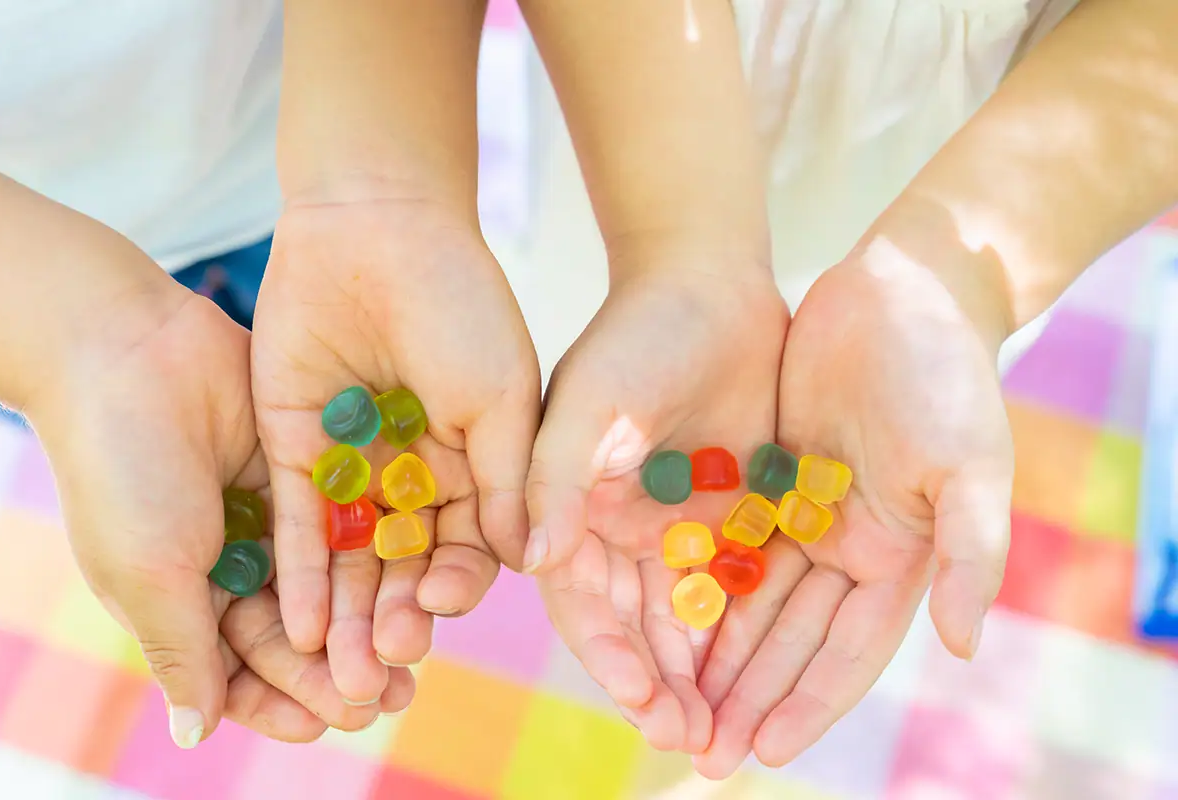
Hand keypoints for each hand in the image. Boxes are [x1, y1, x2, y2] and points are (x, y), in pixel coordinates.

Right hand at [30, 287, 377, 746]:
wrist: (131, 355)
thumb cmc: (122, 473)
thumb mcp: (149, 573)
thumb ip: (182, 652)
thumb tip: (195, 737)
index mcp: (185, 601)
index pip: (243, 671)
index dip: (286, 699)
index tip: (332, 720)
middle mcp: (234, 566)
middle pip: (298, 634)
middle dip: (340, 666)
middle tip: (392, 695)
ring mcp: (272, 519)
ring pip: (331, 583)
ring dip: (368, 618)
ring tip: (415, 651)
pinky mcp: (305, 472)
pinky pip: (345, 523)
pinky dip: (373, 554)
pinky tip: (415, 581)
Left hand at [251, 198, 539, 702]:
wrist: (376, 225)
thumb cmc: (460, 305)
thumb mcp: (502, 398)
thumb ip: (508, 481)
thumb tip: (528, 562)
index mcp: (478, 463)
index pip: (471, 546)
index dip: (457, 584)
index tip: (438, 607)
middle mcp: (418, 474)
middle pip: (407, 565)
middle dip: (396, 617)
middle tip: (381, 666)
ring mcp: (359, 465)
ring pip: (354, 558)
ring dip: (347, 613)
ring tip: (336, 668)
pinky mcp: (299, 449)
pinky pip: (302, 523)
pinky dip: (300, 572)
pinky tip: (297, 622)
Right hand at [525, 243, 787, 752]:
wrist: (712, 286)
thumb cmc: (639, 335)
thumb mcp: (593, 399)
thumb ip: (558, 475)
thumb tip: (538, 560)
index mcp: (574, 512)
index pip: (583, 603)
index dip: (609, 653)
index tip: (645, 696)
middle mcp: (620, 533)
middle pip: (636, 629)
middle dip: (661, 688)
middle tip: (694, 739)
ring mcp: (677, 530)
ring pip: (687, 623)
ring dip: (704, 680)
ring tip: (729, 736)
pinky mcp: (732, 519)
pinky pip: (739, 590)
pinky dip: (749, 637)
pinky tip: (772, 678)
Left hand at [693, 250, 1013, 775]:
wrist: (902, 289)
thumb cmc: (944, 372)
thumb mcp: (967, 459)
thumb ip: (970, 550)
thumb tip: (962, 645)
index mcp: (899, 557)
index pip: (846, 650)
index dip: (806, 702)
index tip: (761, 750)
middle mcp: (848, 548)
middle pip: (789, 638)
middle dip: (748, 694)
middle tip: (698, 749)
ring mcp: (804, 513)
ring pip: (751, 598)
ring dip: (715, 652)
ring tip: (671, 701)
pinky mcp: (766, 477)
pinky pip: (727, 541)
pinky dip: (699, 581)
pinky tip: (658, 617)